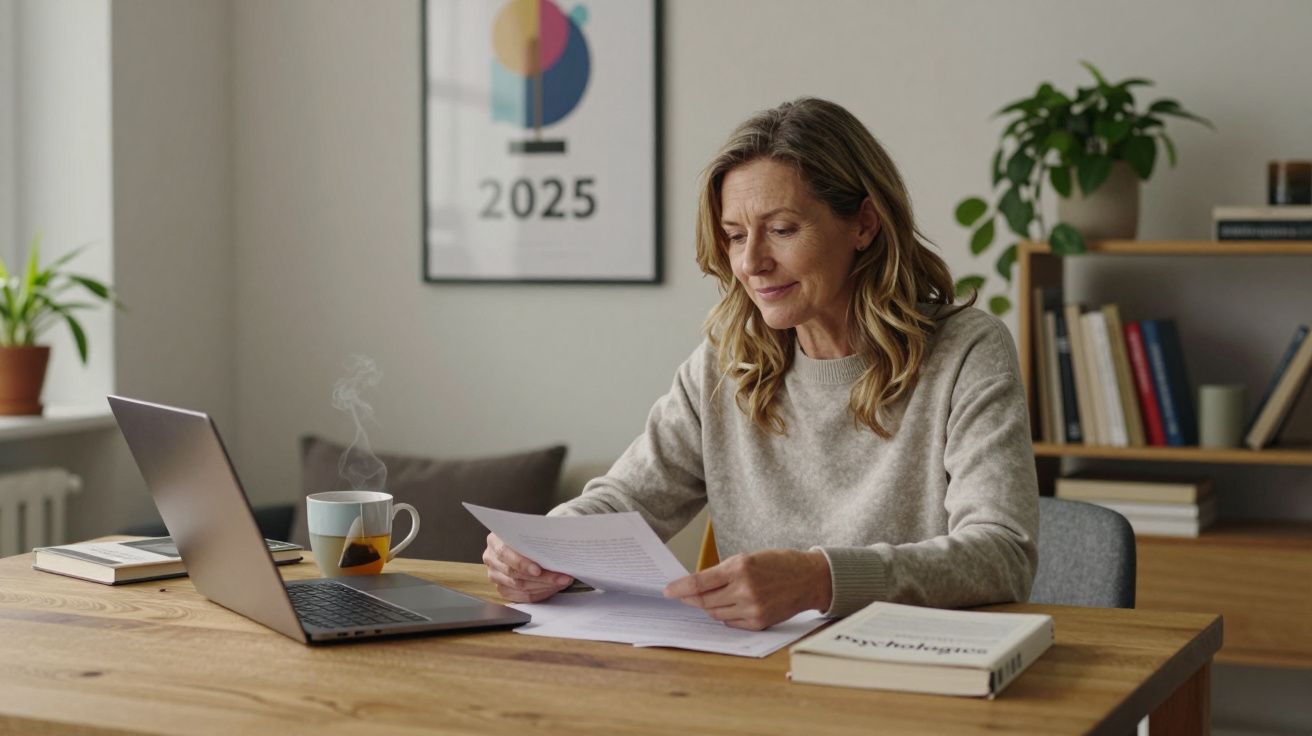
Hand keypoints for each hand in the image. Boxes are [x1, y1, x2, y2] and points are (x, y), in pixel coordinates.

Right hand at [482, 533, 573, 602]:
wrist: (519, 543)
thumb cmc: (526, 536)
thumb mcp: (527, 530)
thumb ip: (535, 536)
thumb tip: (557, 544)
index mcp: (494, 541)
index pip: (505, 553)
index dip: (522, 563)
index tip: (538, 570)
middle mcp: (491, 559)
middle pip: (514, 573)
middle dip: (541, 577)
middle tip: (561, 577)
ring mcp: (495, 576)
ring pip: (519, 587)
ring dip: (544, 586)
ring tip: (562, 581)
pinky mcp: (502, 589)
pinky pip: (522, 596)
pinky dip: (540, 593)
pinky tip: (553, 588)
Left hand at [662, 549, 831, 630]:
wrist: (809, 579)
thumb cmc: (779, 564)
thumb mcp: (748, 558)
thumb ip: (724, 572)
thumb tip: (697, 585)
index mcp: (740, 568)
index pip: (700, 582)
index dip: (680, 588)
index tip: (668, 590)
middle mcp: (745, 590)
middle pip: (705, 601)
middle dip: (690, 599)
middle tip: (681, 596)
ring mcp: (752, 609)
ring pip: (716, 613)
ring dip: (707, 607)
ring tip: (706, 600)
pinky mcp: (759, 622)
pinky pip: (731, 623)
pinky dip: (724, 616)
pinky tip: (726, 607)